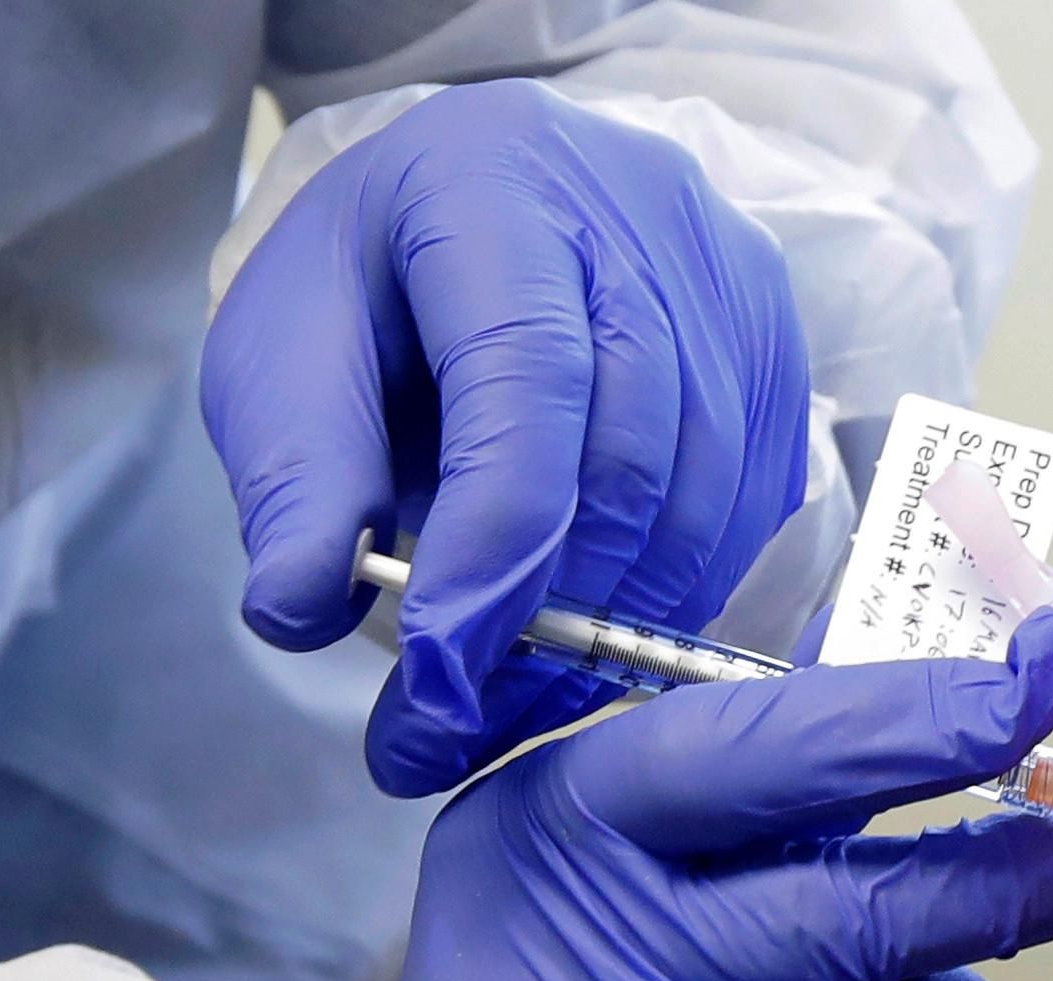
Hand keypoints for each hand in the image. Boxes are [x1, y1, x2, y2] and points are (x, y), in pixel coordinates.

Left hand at [202, 80, 809, 797]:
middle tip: (451, 730)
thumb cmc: (359, 292)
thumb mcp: (279, 361)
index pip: (525, 377)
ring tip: (507, 707)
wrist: (454, 223)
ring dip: (613, 631)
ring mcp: (727, 275)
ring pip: (705, 495)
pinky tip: (591, 642)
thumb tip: (299, 611)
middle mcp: (641, 208)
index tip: (435, 678)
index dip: (492, 544)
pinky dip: (675, 597)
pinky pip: (749, 505)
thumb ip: (293, 478)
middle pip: (633, 451)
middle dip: (546, 620)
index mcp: (493, 179)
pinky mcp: (773, 342)